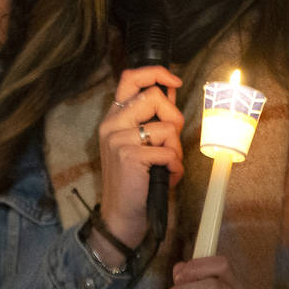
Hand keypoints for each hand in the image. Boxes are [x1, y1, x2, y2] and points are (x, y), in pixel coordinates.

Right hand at [97, 66, 183, 251]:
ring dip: (175, 150)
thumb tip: (171, 90)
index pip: (130, 78)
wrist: (121, 216)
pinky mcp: (129, 156)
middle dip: (174, 118)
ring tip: (165, 165)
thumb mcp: (141, 144)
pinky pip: (168, 151)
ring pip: (166, 127)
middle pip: (155, 97)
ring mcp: (118, 139)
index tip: (174, 81)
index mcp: (114, 118)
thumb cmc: (135, 181)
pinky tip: (165, 177)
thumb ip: (154, 118)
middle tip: (172, 141)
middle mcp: (112, 125)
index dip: (155, 73)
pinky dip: (175, 167)